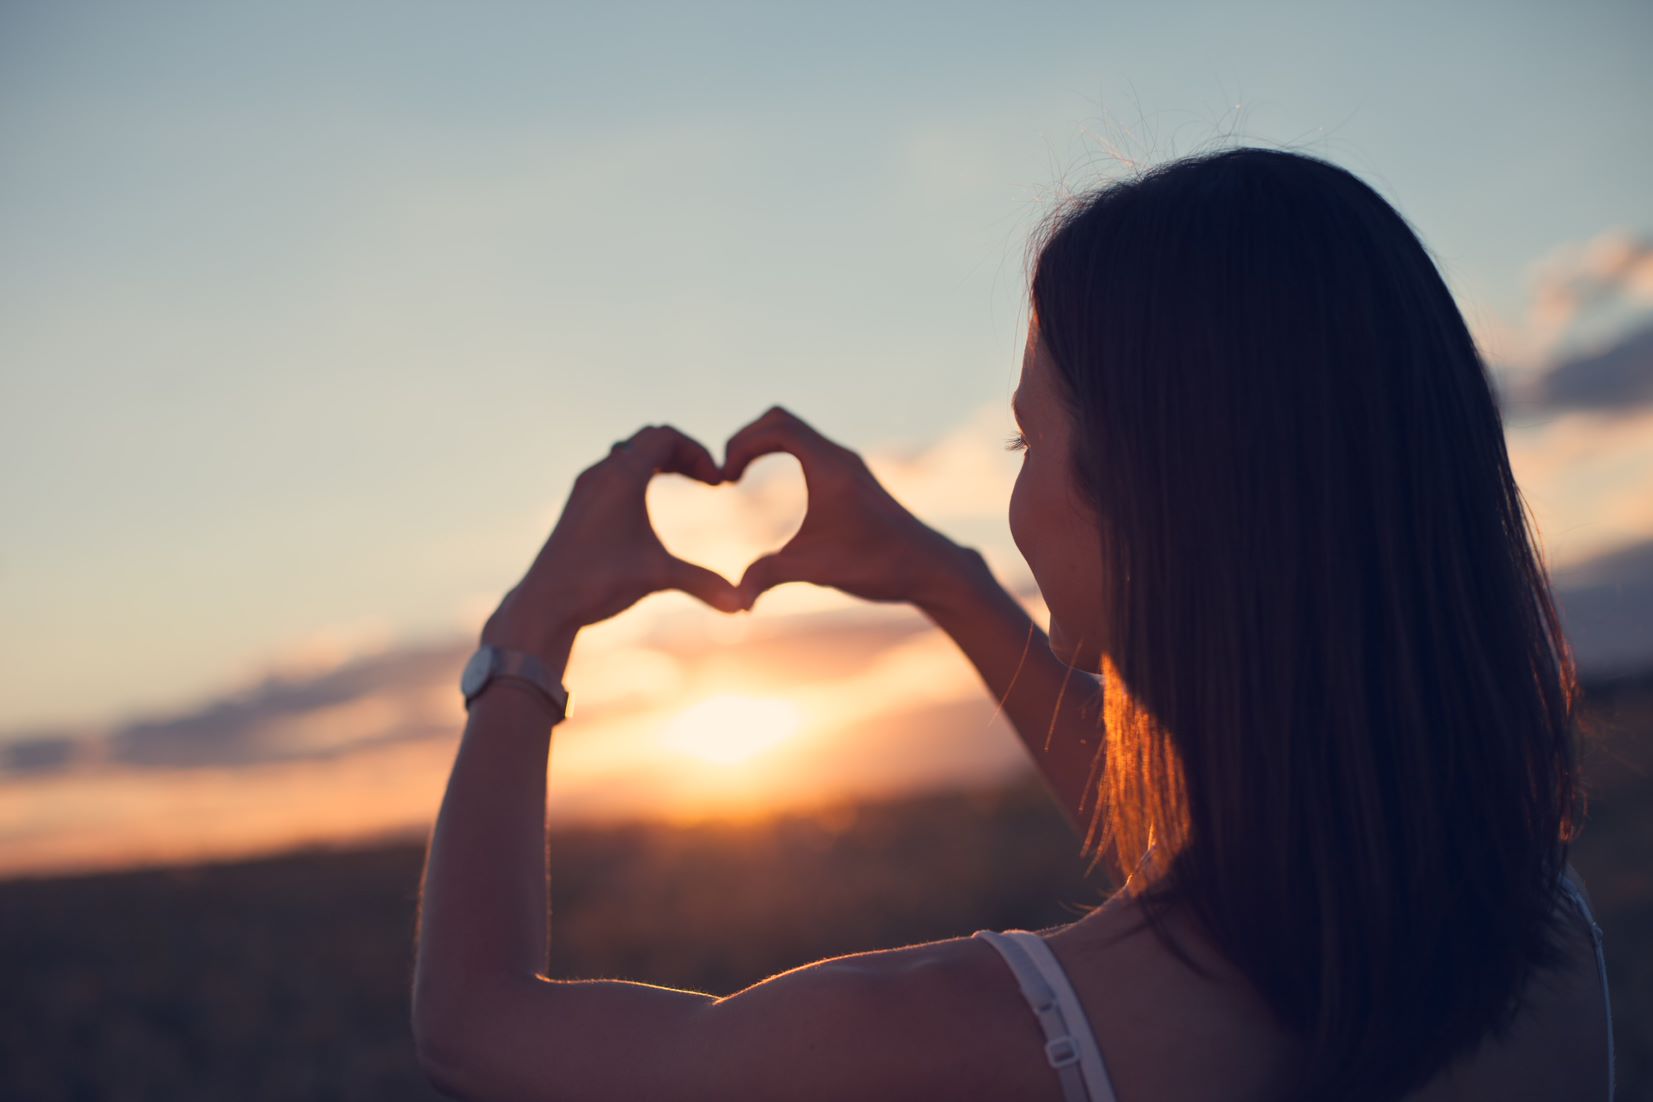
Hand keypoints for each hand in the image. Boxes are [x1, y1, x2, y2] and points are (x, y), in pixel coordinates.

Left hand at [482, 425, 745, 658]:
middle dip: (683, 454)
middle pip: (649, 440)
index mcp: (622, 476)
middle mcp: (601, 472)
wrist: (545, 602)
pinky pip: (614, 471)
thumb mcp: (658, 576)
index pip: (665, 435)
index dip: (698, 452)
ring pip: (628, 454)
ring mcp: (586, 487)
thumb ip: (704, 583)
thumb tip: (743, 606)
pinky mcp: (578, 504)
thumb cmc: (599, 582)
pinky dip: (640, 475)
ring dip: (660, 462)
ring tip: (685, 483)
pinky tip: (650, 506)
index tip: (717, 483)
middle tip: (707, 481)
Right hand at [723, 406, 961, 609]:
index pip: (776, 426)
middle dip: (746, 439)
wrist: (929, 567)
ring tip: (739, 476)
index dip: (741, 444)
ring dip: (762, 444)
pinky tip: (772, 486)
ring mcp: (847, 465)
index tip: (726, 479)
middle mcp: (839, 457)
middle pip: (780, 419)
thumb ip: (769, 577)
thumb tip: (733, 602)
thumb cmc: (878, 564)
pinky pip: (807, 447)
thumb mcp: (816, 570)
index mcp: (830, 467)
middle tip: (727, 473)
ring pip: (795, 431)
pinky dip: (780, 453)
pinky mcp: (851, 478)